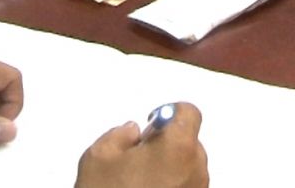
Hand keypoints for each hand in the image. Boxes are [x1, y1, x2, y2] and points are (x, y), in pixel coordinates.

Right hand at [76, 102, 207, 187]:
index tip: (152, 123)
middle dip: (165, 144)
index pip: (188, 112)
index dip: (169, 113)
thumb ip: (119, 134)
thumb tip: (131, 132)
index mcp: (177, 146)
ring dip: (168, 169)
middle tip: (137, 157)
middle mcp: (195, 169)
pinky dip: (170, 187)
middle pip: (188, 142)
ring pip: (187, 167)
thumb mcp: (99, 156)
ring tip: (136, 183)